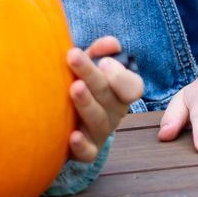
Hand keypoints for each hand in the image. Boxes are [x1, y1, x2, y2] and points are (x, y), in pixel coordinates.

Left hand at [65, 35, 143, 163]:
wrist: (64, 121)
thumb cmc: (81, 86)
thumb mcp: (90, 66)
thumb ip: (99, 52)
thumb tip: (112, 43)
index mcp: (120, 92)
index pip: (132, 86)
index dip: (120, 75)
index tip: (103, 62)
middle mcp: (114, 112)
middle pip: (108, 95)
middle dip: (91, 74)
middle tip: (73, 56)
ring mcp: (102, 132)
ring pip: (98, 120)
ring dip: (86, 104)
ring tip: (74, 88)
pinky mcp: (87, 151)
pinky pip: (88, 152)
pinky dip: (82, 145)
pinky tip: (72, 135)